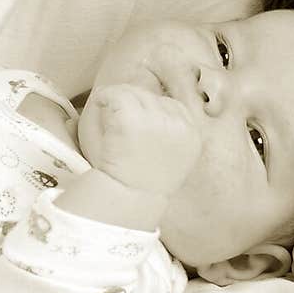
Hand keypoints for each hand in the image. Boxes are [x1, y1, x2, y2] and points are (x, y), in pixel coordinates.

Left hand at [78, 83, 201, 195]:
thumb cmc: (143, 183)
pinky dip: (104, 99)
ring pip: (131, 92)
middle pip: (150, 96)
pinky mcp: (131, 118)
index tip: (137, 130)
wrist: (126, 200)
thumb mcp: (173, 159)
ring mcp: (155, 120)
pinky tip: (101, 112)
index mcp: (192, 134)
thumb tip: (160, 105)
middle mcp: (178, 125)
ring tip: (112, 126)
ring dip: (117, 103)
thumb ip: (173, 132)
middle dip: (133, 106)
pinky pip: (114, 94)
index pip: (170, 105)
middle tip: (121, 131)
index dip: (149, 113)